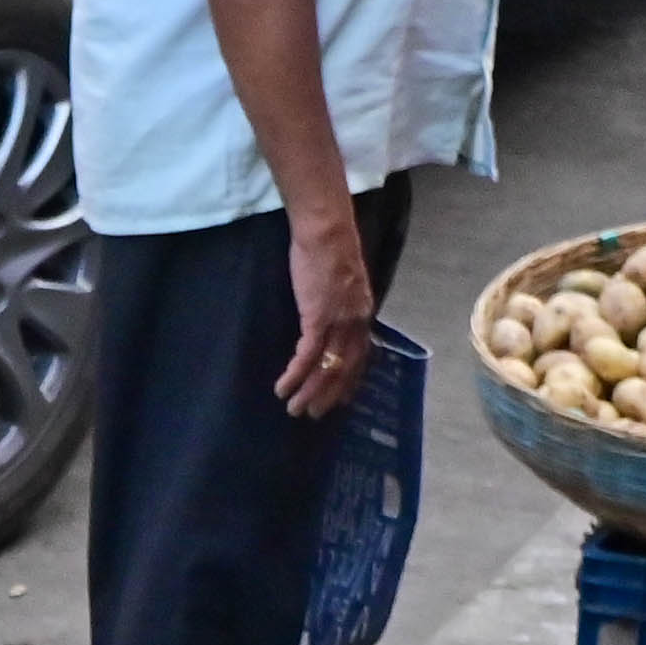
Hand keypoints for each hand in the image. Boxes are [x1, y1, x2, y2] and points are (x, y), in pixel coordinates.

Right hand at [277, 205, 375, 419]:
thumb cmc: (330, 245)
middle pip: (345, 370)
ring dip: (309, 393)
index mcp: (363, 312)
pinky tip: (282, 388)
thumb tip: (332, 310)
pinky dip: (295, 376)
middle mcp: (355, 322)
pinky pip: (306, 357)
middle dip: (329, 395)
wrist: (325, 230)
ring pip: (326, 369)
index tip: (342, 400)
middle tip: (314, 414)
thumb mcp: (344, 278)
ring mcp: (338, 322)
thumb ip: (343, 299)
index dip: (351, 381)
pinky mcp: (317, 319)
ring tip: (294, 409)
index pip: (360, 356)